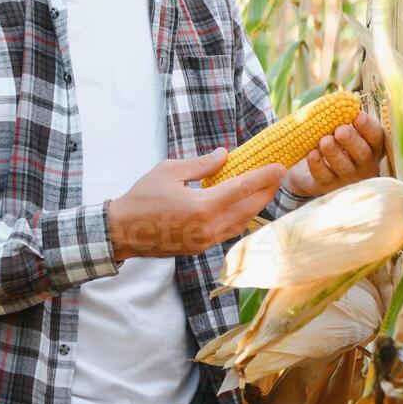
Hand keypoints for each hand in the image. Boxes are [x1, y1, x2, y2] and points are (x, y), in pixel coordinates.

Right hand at [106, 150, 285, 260]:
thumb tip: (224, 155)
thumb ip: (201, 164)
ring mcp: (205, 240)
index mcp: (202, 206)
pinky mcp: (200, 248)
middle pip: (248, 208)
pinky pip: (227, 231)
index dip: (263, 176)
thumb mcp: (169, 170)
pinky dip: (239, 218)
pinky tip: (241, 207)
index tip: (279, 167)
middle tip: (277, 177)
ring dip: (255, 206)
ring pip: (241, 223)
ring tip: (264, 191)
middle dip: (266, 192)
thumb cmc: (142, 197)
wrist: (123, 231)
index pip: (242, 188)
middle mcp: (209, 227)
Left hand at [284, 111, 386, 197]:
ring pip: (344, 167)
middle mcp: (364, 165)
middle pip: (363, 154)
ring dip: (334, 152)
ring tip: (324, 140)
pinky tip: (312, 153)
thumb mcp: (337, 127)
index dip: (368, 128)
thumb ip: (342, 117)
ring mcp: (347, 179)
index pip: (376, 138)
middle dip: (352, 141)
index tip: (357, 116)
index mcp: (371, 148)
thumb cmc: (330, 140)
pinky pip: (324, 176)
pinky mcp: (328, 187)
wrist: (307, 165)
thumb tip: (341, 100)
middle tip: (340, 130)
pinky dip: (318, 165)